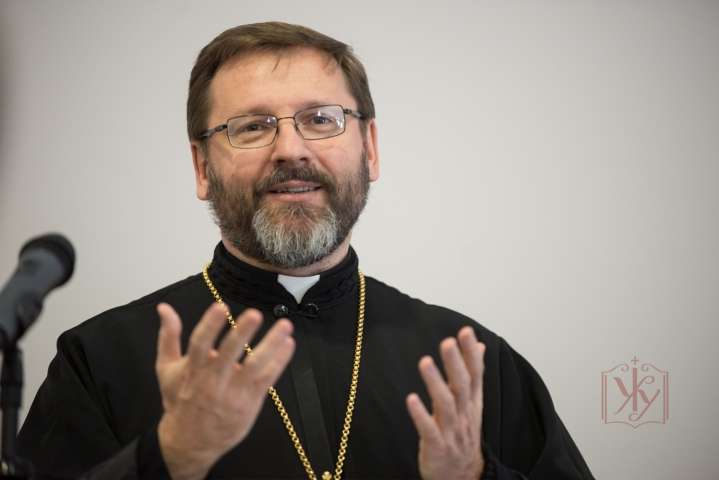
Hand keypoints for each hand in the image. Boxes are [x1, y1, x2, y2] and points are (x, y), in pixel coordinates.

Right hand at [155, 302, 294, 479]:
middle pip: (230, 353)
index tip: (220, 306)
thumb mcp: (166, 369)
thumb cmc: (180, 400)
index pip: (200, 344)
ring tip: (285, 326)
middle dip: (242, 333)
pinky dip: (279, 361)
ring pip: (255, 366)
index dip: (210, 325)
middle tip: (255, 314)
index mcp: (193, 369)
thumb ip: (168, 336)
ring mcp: (234, 392)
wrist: (189, 443)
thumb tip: (164, 307)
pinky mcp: (250, 401)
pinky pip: (268, 379)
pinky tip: (288, 344)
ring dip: (271, 345)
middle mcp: (214, 380)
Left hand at [406, 326, 485, 479]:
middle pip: (462, 386)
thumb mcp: (473, 403)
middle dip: (455, 363)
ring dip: (435, 383)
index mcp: (472, 402)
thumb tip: (480, 346)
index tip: (465, 331)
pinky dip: (420, 415)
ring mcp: (451, 430)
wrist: (463, 476)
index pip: (475, 374)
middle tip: (447, 341)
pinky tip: (411, 399)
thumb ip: (474, 374)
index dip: (471, 353)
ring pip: (446, 404)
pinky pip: (429, 429)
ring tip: (425, 362)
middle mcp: (464, 414)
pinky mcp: (437, 446)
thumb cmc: (463, 434)